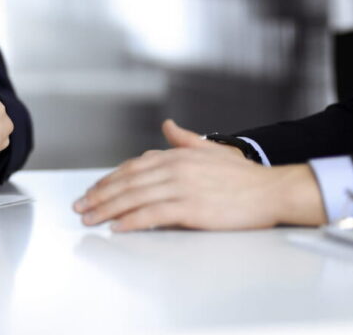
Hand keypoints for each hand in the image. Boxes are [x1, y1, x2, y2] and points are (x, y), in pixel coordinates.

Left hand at [73, 119, 326, 230]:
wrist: (272, 191)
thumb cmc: (242, 176)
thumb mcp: (210, 150)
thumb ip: (184, 139)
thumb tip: (167, 125)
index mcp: (176, 156)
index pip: (131, 167)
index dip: (108, 180)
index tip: (92, 190)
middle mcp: (175, 168)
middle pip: (126, 182)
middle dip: (99, 195)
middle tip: (80, 206)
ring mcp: (181, 188)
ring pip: (134, 198)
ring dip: (107, 209)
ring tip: (90, 218)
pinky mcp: (190, 208)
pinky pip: (152, 215)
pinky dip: (131, 221)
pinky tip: (117, 227)